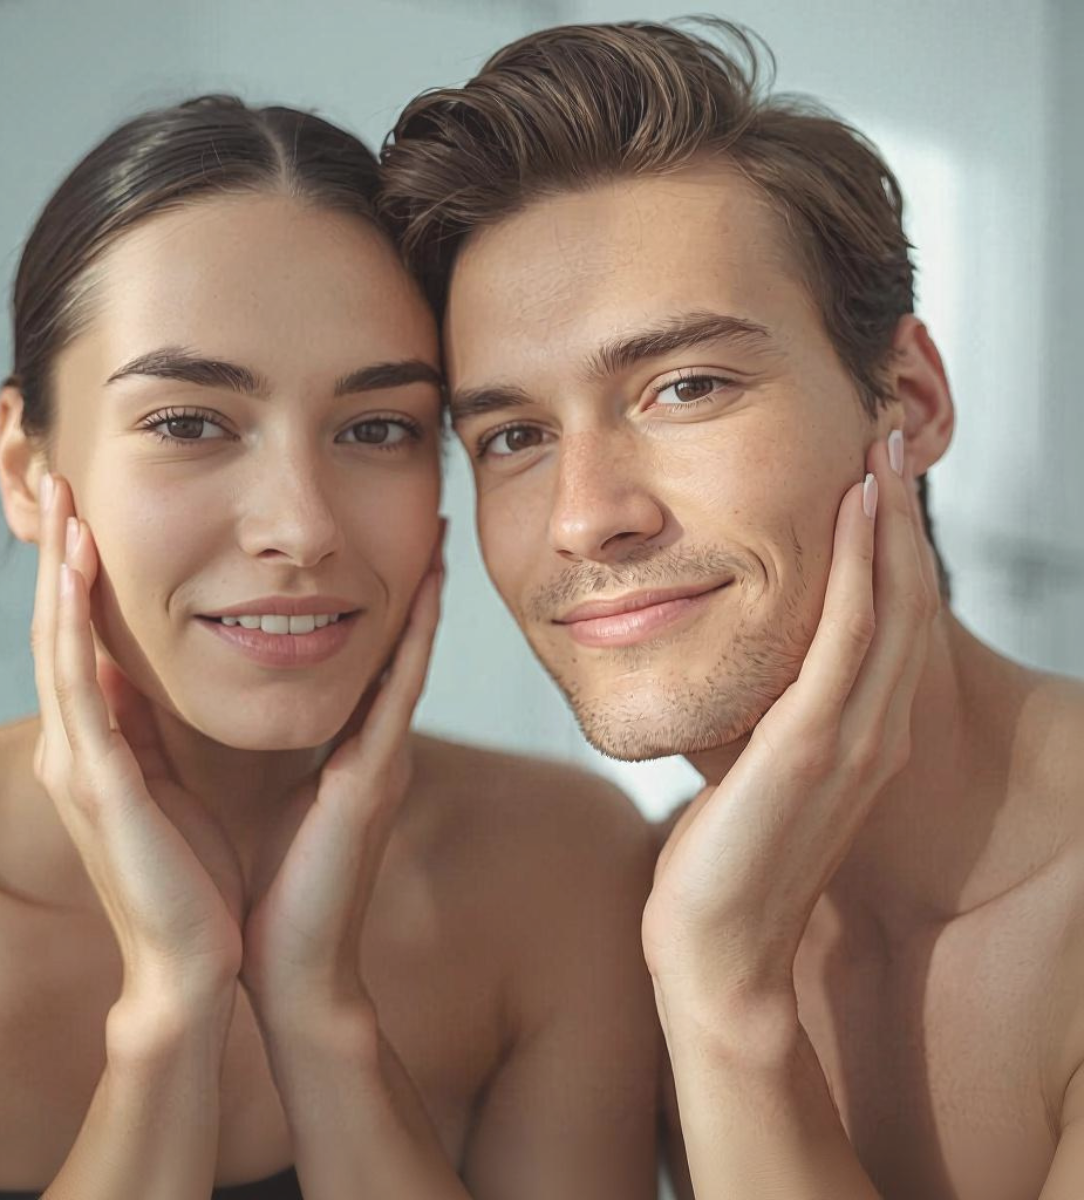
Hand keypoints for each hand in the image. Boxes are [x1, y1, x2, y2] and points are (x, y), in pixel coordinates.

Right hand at [32, 475, 243, 1006]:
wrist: (194, 964)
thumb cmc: (193, 880)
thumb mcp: (172, 789)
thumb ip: (151, 736)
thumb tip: (150, 680)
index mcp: (100, 749)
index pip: (80, 646)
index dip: (79, 581)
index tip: (88, 518)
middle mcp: (76, 749)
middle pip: (57, 632)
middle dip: (60, 558)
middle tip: (62, 486)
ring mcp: (78, 765)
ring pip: (56, 646)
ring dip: (59, 572)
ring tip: (63, 506)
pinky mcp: (98, 783)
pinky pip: (78, 686)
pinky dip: (72, 625)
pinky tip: (77, 572)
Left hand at [240, 539, 443, 1027]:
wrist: (287, 969)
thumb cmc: (266, 891)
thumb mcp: (254, 796)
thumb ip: (256, 743)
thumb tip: (215, 680)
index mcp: (346, 751)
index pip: (368, 662)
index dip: (381, 604)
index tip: (381, 545)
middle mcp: (374, 747)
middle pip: (398, 647)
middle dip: (413, 583)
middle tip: (425, 516)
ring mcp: (382, 760)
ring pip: (407, 658)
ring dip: (422, 594)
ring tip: (434, 531)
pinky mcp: (374, 778)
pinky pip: (398, 693)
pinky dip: (415, 640)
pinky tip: (424, 591)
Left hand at [643, 434, 939, 1008]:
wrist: (715, 952)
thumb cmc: (722, 869)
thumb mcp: (749, 778)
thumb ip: (758, 723)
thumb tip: (732, 674)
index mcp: (857, 739)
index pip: (882, 624)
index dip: (886, 549)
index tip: (869, 482)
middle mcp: (872, 733)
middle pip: (900, 602)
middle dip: (895, 518)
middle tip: (886, 442)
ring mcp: (851, 739)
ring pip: (886, 607)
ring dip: (886, 526)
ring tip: (879, 454)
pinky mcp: (812, 746)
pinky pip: (846, 638)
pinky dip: (858, 571)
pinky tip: (853, 513)